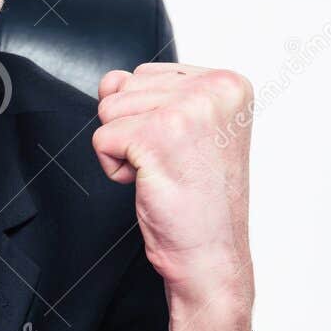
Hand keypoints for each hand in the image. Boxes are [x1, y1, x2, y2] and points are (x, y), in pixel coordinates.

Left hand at [93, 63, 254, 330]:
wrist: (210, 255)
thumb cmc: (199, 200)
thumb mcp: (184, 130)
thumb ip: (149, 94)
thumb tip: (109, 80)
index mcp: (228, 83)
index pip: (147, 74)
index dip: (149, 118)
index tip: (184, 150)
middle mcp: (213, 89)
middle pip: (125, 89)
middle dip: (133, 132)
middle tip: (172, 165)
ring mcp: (186, 110)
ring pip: (109, 110)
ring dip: (124, 149)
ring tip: (162, 173)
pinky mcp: (156, 136)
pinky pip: (102, 138)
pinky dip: (114, 168)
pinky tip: (149, 184)